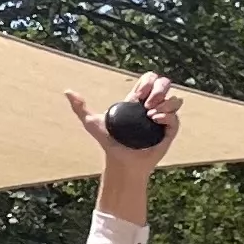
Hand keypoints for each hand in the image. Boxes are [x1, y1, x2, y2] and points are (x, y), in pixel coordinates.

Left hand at [69, 71, 175, 223]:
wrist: (120, 163)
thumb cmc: (108, 144)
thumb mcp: (92, 123)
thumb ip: (80, 107)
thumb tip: (67, 91)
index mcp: (138, 101)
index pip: (149, 80)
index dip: (147, 81)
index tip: (136, 94)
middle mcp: (152, 107)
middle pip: (165, 84)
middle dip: (158, 88)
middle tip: (145, 102)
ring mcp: (162, 119)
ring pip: (174, 99)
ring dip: (164, 102)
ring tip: (150, 114)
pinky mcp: (169, 131)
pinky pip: (176, 117)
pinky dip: (168, 116)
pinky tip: (154, 120)